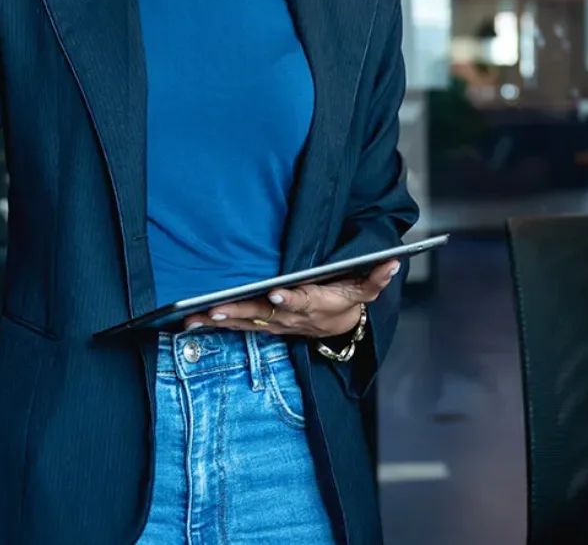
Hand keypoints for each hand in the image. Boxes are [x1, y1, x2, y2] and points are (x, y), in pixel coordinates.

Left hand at [194, 260, 400, 337]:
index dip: (291, 299)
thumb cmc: (348, 299)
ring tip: (197, 316)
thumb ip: (377, 276)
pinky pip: (241, 326)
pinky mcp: (266, 325)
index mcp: (317, 305)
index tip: (276, 293)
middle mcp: (294, 317)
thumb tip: (392, 261)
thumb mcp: (367, 289)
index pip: (303, 301)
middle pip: (266, 315)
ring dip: (223, 320)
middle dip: (242, 311)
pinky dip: (219, 325)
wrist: (341, 326)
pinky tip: (195, 321)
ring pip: (248, 322)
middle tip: (218, 308)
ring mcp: (277, 324)